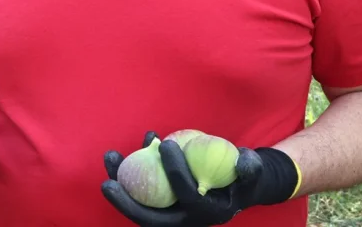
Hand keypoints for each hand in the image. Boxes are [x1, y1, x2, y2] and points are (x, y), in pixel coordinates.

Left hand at [101, 131, 300, 225]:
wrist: (237, 186)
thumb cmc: (244, 178)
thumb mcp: (254, 174)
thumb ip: (251, 169)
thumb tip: (243, 161)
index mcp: (204, 213)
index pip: (184, 195)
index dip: (174, 171)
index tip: (166, 144)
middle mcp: (183, 218)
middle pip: (149, 217)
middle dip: (126, 203)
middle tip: (107, 182)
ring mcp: (169, 211)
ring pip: (139, 204)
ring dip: (120, 184)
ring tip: (110, 157)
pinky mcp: (161, 200)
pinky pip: (142, 189)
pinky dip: (134, 169)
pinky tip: (138, 143)